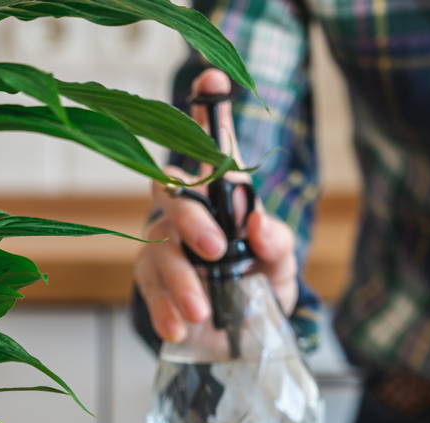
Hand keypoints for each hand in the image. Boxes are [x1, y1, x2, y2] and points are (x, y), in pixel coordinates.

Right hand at [132, 68, 298, 342]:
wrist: (238, 336)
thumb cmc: (259, 284)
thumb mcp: (281, 265)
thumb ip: (278, 243)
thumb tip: (260, 225)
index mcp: (221, 196)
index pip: (211, 147)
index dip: (208, 111)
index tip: (212, 80)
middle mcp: (187, 213)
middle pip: (171, 194)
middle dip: (191, 219)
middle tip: (216, 249)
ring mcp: (164, 247)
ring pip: (158, 248)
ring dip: (180, 279)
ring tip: (202, 310)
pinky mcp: (151, 284)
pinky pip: (148, 290)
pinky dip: (163, 310)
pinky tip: (180, 327)